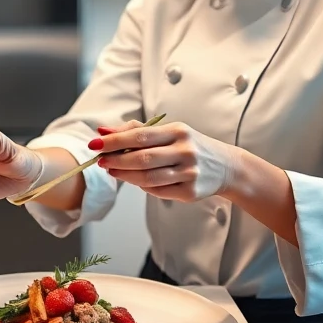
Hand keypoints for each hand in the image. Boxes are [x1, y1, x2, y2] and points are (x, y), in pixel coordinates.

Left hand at [93, 121, 239, 202]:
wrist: (226, 166)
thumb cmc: (190, 146)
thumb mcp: (170, 132)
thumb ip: (136, 131)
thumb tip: (103, 131)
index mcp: (178, 131)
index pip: (140, 136)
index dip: (114, 141)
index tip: (95, 144)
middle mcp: (185, 151)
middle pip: (142, 158)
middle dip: (116, 160)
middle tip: (100, 161)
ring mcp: (189, 172)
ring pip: (148, 178)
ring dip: (125, 175)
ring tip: (112, 171)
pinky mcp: (191, 191)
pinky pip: (158, 191)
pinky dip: (143, 186)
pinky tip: (135, 180)